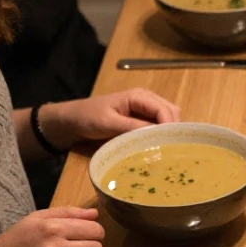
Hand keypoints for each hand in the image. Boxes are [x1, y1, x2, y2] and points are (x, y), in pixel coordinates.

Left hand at [40, 89, 179, 150]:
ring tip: (167, 150)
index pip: (164, 110)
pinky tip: (159, 147)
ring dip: (169, 133)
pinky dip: (161, 135)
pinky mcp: (142, 120)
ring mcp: (145, 110)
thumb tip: (156, 135)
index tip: (171, 146)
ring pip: (168, 119)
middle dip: (173, 129)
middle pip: (171, 113)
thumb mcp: (108, 123)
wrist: (72, 121)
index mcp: (138, 96)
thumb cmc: (87, 118)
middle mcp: (146, 100)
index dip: (170, 127)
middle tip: (172, 150)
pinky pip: (158, 126)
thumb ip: (132, 127)